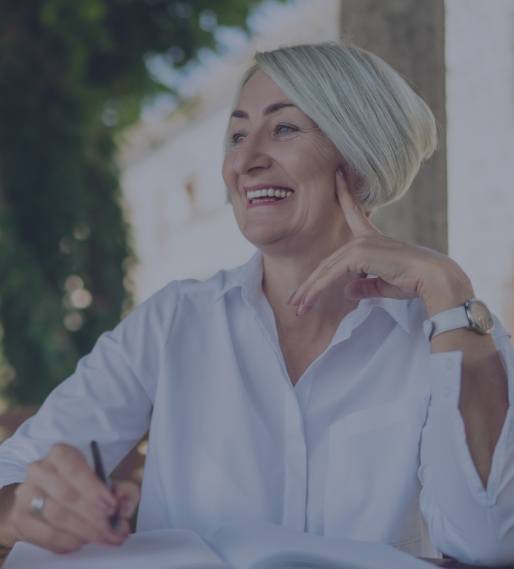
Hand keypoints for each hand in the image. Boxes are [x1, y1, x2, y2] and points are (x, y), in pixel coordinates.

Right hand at [7, 443, 139, 553]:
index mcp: (61, 454)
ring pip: (57, 516)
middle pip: (67, 495)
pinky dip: (68, 541)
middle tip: (112, 529)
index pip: (75, 468)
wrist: (38, 500)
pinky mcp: (21, 519)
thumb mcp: (102, 482)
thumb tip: (126, 506)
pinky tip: (82, 542)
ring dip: (84, 531)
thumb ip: (122, 490)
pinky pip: (46, 534)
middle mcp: (40, 470)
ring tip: (102, 537)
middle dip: (94, 516)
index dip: (94, 489)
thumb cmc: (77, 487)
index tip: (112, 506)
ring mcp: (27, 494)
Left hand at [288, 168, 469, 315]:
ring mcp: (359, 245)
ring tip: (297, 307)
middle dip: (311, 284)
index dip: (344, 193)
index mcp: (371, 239)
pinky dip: (317, 290)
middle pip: (328, 262)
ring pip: (325, 270)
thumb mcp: (383, 284)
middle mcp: (363, 238)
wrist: (431, 278)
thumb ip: (364, 286)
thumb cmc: (413, 281)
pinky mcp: (358, 256)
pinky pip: (330, 275)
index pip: (353, 212)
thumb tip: (347, 291)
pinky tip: (307, 302)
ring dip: (309, 291)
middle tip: (295, 301)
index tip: (338, 173)